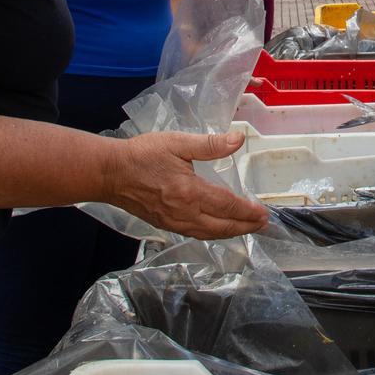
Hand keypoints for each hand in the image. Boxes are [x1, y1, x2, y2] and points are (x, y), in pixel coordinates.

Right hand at [101, 130, 269, 238]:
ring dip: (230, 233)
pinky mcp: (165, 224)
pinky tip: (217, 229)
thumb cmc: (142, 155)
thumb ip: (210, 144)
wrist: (110, 173)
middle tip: (262, 224)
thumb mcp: (178, 142)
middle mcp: (184, 213)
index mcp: (190, 192)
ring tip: (246, 228)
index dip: (248, 211)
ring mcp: (174, 222)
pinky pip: (195, 234)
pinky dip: (212, 234)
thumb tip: (238, 139)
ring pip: (209, 234)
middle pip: (222, 226)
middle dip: (245, 226)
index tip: (264, 213)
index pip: (227, 206)